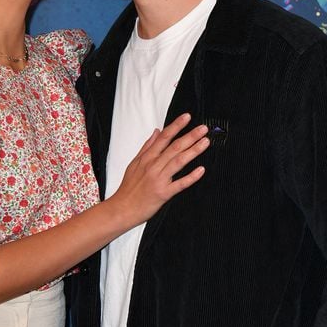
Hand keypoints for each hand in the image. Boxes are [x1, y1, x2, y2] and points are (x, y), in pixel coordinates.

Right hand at [110, 113, 208, 228]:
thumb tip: (157, 132)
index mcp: (147, 158)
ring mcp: (159, 179)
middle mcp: (153, 166)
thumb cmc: (128, 188)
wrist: (122, 208)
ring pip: (178, 161)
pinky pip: (180, 184)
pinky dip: (191, 177)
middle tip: (203, 128)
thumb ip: (147, 147)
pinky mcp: (163, 193)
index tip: (187, 117)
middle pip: (174, 147)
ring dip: (193, 151)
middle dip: (190, 136)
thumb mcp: (134, 163)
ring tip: (205, 142)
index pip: (164, 137)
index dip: (176, 126)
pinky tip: (201, 170)